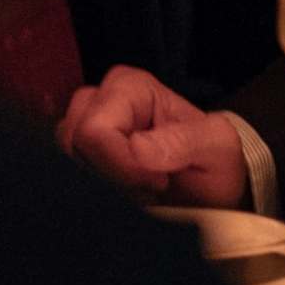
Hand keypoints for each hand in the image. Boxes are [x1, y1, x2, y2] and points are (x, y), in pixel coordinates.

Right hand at [55, 66, 249, 207]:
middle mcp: (99, 102)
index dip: (121, 164)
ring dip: (107, 186)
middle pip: (74, 147)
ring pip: (67, 166)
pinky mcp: (81, 161)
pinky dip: (99, 194)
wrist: (212, 188)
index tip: (159, 180)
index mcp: (130, 87)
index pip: (95, 131)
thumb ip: (182, 142)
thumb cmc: (215, 160)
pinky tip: (128, 196)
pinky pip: (70, 182)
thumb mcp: (217, 147)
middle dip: (112, 176)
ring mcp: (84, 132)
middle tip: (153, 186)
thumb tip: (137, 149)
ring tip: (144, 189)